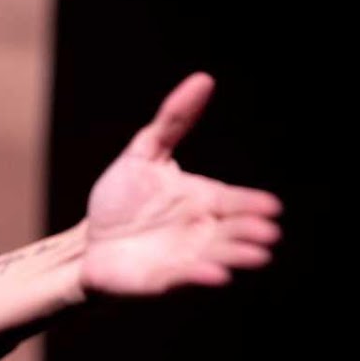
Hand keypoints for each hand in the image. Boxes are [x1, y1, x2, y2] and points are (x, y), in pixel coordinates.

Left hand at [79, 71, 282, 298]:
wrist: (88, 242)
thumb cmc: (121, 199)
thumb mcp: (143, 154)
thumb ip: (173, 120)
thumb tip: (203, 79)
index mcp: (203, 200)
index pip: (235, 201)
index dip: (252, 205)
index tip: (271, 207)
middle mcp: (201, 231)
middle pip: (234, 231)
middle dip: (251, 232)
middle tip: (268, 232)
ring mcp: (185, 258)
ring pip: (219, 257)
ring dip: (237, 256)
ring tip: (255, 255)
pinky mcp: (162, 281)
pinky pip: (184, 279)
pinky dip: (200, 277)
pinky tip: (213, 274)